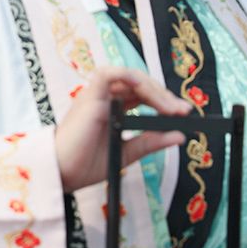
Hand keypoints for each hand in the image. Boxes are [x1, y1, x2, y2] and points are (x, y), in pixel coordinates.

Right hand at [54, 66, 191, 191]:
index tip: (183, 115)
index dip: (164, 101)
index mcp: (111, 109)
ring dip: (153, 89)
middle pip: (140, 85)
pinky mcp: (90, 96)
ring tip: (170, 108)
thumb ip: (151, 142)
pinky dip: (129, 77)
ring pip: (129, 77)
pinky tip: (147, 91)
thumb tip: (179, 135)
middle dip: (165, 96)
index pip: (142, 95)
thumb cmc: (85, 164)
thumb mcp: (127, 152)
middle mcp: (104, 99)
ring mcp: (96, 96)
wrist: (63, 173)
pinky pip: (109, 74)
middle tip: (183, 112)